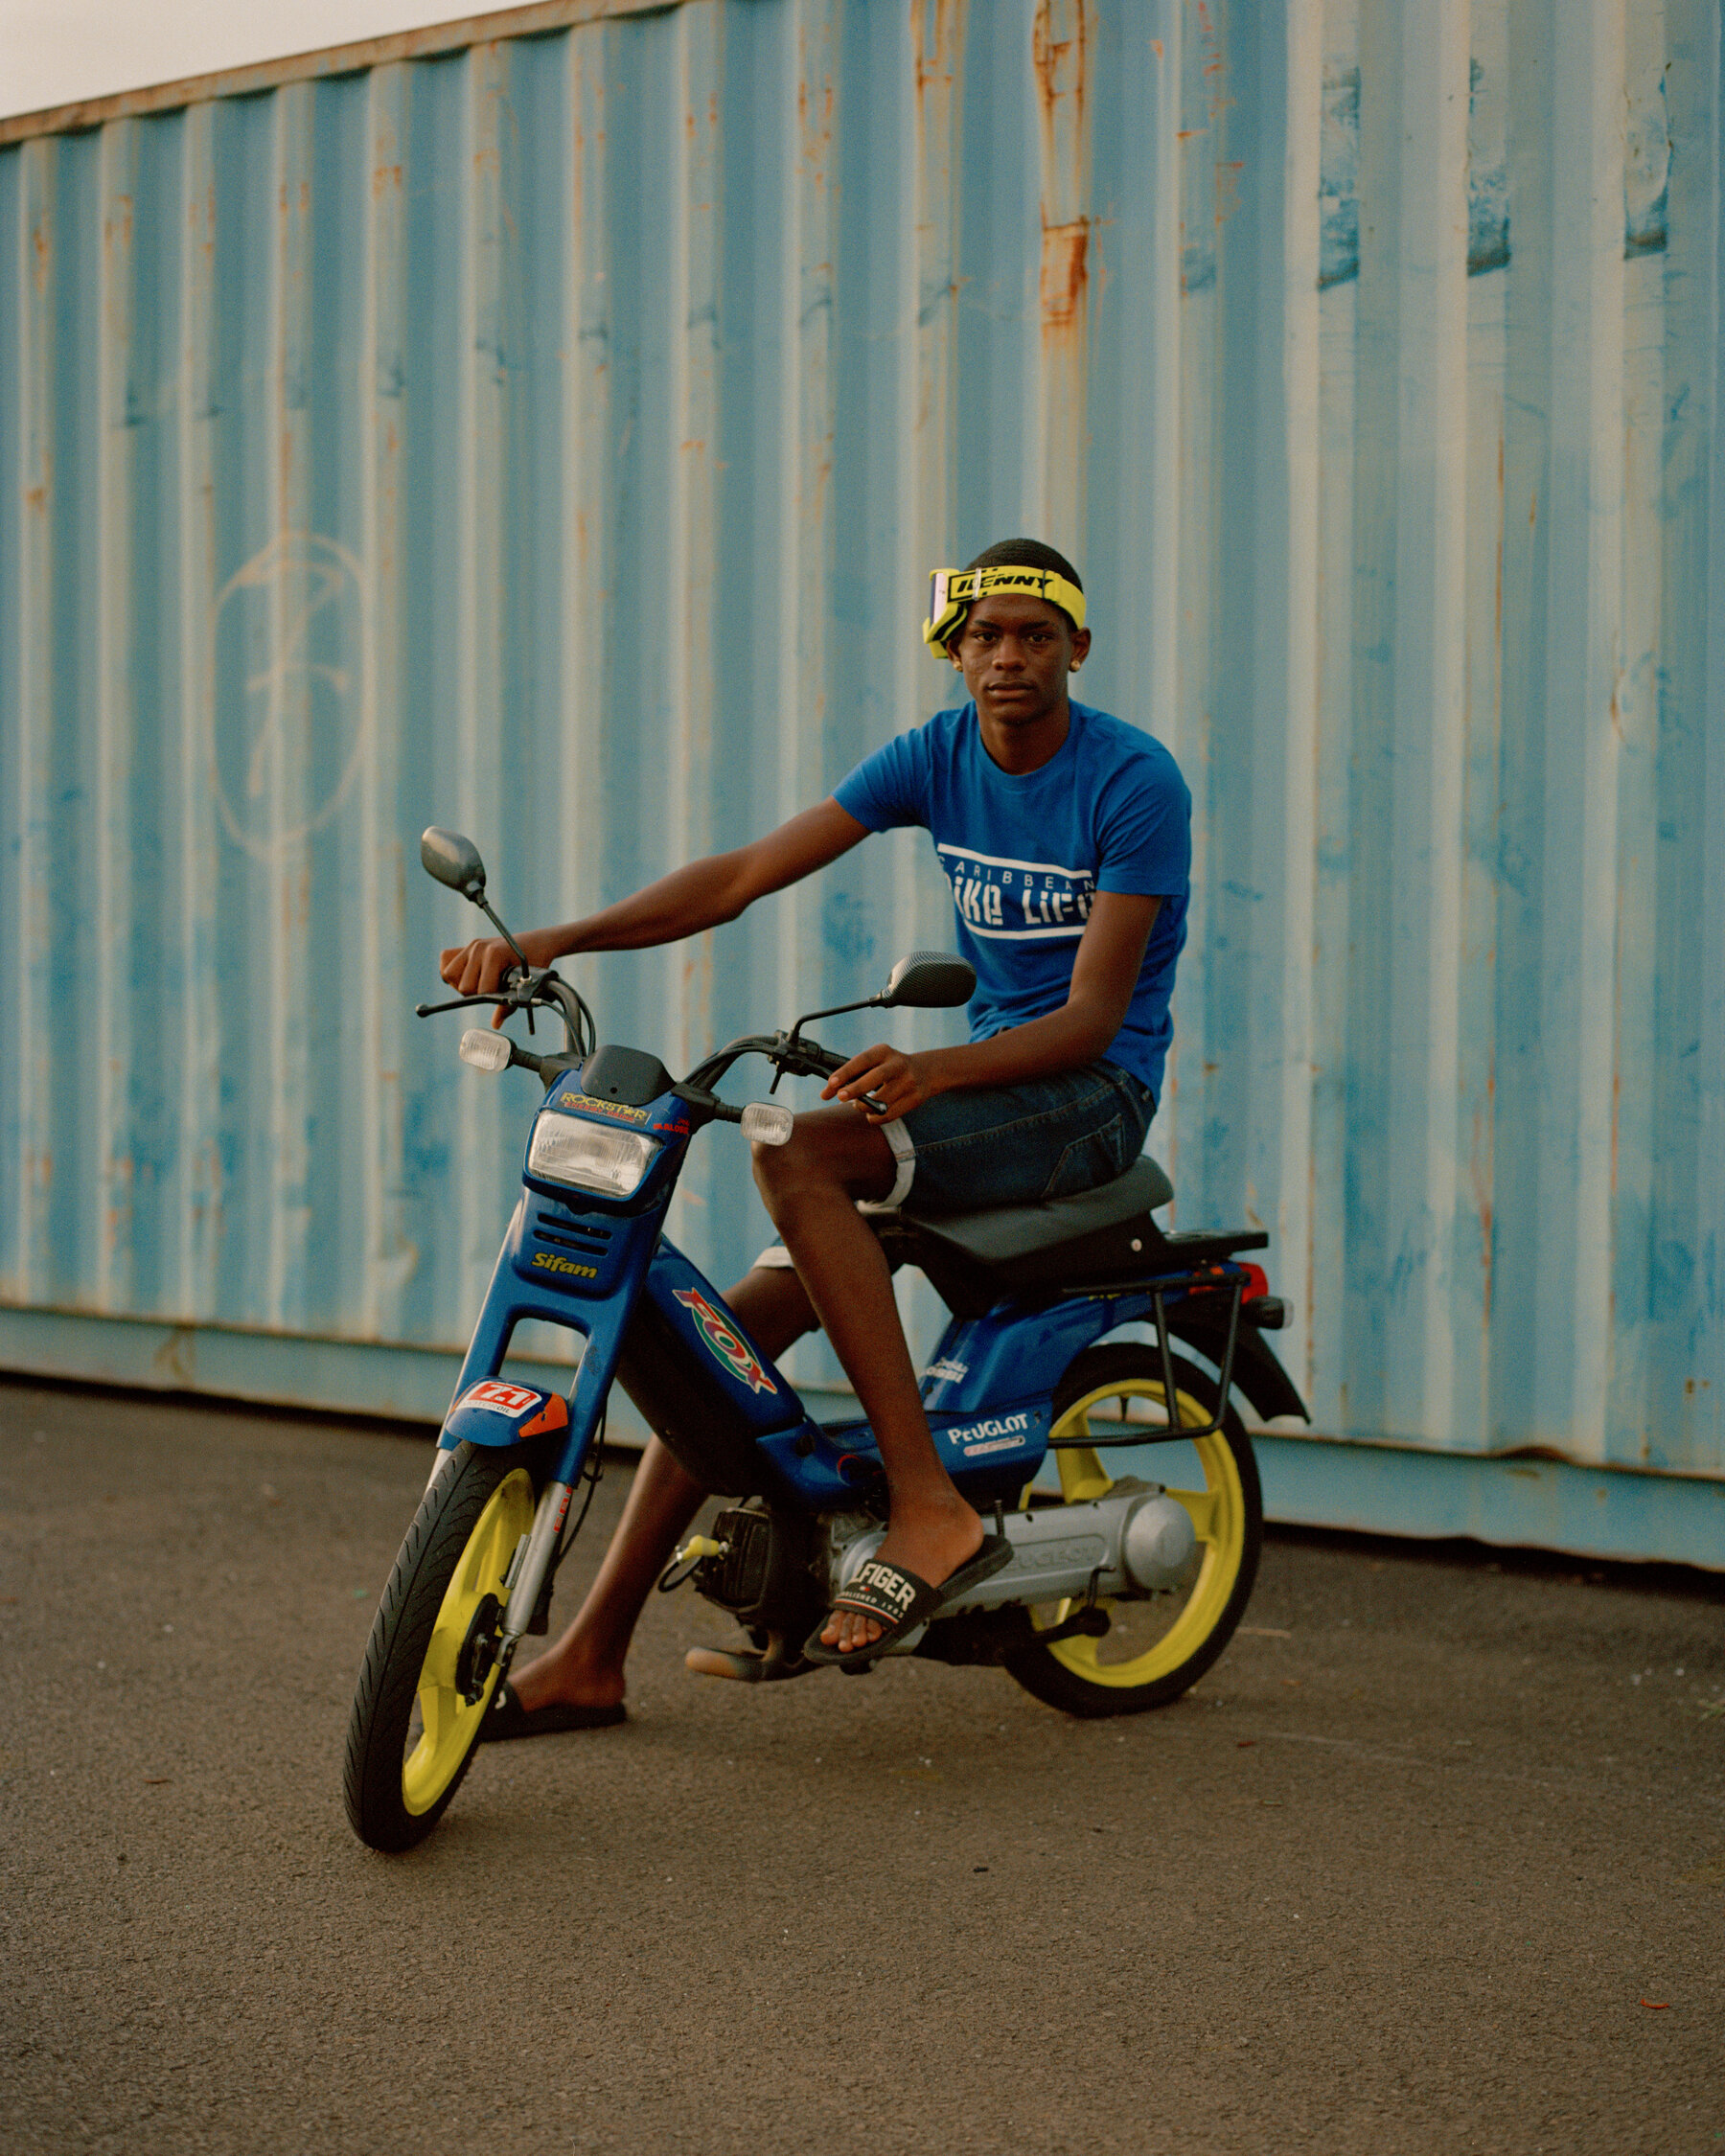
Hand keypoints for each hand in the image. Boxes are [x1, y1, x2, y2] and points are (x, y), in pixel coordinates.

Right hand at [439, 935, 530, 1026]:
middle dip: (476, 994)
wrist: (536, 943)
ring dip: (461, 984)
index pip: (480, 990)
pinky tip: (466, 976)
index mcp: (494, 955)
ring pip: (449, 974)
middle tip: (491, 990)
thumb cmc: (533, 964)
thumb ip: (508, 1005)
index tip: (502, 995)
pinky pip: (445, 959)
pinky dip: (452, 972)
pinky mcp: (466, 947)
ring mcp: (471, 946)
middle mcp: (479, 948)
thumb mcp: (524, 984)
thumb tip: (496, 1023)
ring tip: (478, 983)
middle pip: (463, 986)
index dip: (490, 998)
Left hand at [821, 1044, 943, 1122]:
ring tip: (858, 1105)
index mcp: (884, 1052)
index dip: (846, 1072)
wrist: (925, 1072)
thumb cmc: (887, 1068)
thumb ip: (849, 1076)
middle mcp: (898, 1064)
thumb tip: (824, 1094)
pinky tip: (871, 1113)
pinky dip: (875, 1117)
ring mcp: (909, 1082)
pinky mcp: (915, 1099)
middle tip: (840, 1097)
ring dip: (864, 1107)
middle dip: (855, 1089)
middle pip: (874, 1078)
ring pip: (880, 1101)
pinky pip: (889, 1115)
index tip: (831, 1083)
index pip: (862, 1060)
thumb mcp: (873, 1063)